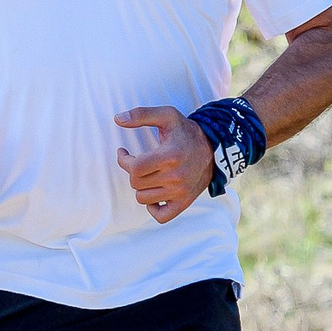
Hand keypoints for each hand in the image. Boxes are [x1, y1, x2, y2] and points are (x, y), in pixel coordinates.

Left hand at [115, 106, 213, 223]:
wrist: (214, 149)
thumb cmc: (186, 131)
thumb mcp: (167, 116)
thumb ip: (141, 114)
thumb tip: (117, 119)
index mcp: (170, 156)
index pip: (134, 168)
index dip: (124, 160)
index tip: (124, 153)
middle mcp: (176, 177)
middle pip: (136, 183)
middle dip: (133, 172)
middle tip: (138, 163)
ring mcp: (180, 192)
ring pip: (143, 198)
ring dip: (141, 187)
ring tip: (148, 175)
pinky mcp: (184, 202)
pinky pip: (160, 216)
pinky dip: (153, 208)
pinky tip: (155, 193)